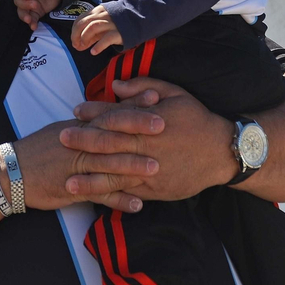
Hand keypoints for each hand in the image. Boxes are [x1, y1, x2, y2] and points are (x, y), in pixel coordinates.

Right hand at [11, 0, 62, 28]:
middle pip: (17, 1)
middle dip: (24, 5)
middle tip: (35, 5)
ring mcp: (29, 3)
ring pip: (21, 11)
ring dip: (24, 16)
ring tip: (29, 20)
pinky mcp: (36, 12)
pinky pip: (31, 18)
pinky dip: (32, 23)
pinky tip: (34, 26)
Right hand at [13, 118, 157, 212]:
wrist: (10, 173)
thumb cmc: (39, 151)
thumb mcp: (62, 130)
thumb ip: (88, 124)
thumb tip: (110, 112)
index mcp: (79, 127)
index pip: (109, 113)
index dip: (132, 105)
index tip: (156, 98)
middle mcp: (79, 144)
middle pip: (111, 134)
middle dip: (138, 129)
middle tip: (164, 126)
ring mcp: (76, 167)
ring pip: (107, 164)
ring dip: (133, 166)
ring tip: (157, 168)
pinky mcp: (72, 189)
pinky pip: (99, 195)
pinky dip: (118, 201)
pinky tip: (138, 205)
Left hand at [60, 78, 239, 201]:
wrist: (222, 153)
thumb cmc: (197, 120)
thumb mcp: (175, 94)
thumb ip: (144, 87)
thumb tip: (115, 85)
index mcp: (149, 123)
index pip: (115, 117)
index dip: (94, 114)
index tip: (76, 112)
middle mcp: (147, 148)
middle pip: (109, 145)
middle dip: (83, 143)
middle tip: (62, 140)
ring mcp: (151, 172)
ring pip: (116, 176)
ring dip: (90, 180)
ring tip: (68, 182)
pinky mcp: (156, 190)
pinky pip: (130, 194)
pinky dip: (112, 197)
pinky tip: (94, 198)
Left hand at [71, 5, 124, 54]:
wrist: (139, 20)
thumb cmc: (118, 24)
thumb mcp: (103, 24)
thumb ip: (91, 32)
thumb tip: (78, 44)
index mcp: (98, 11)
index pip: (80, 19)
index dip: (74, 31)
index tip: (74, 41)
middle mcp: (103, 15)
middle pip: (84, 22)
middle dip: (77, 34)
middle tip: (76, 45)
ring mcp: (112, 23)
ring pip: (93, 27)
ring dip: (85, 37)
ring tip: (84, 47)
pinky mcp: (119, 32)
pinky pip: (106, 38)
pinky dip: (98, 46)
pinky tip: (93, 52)